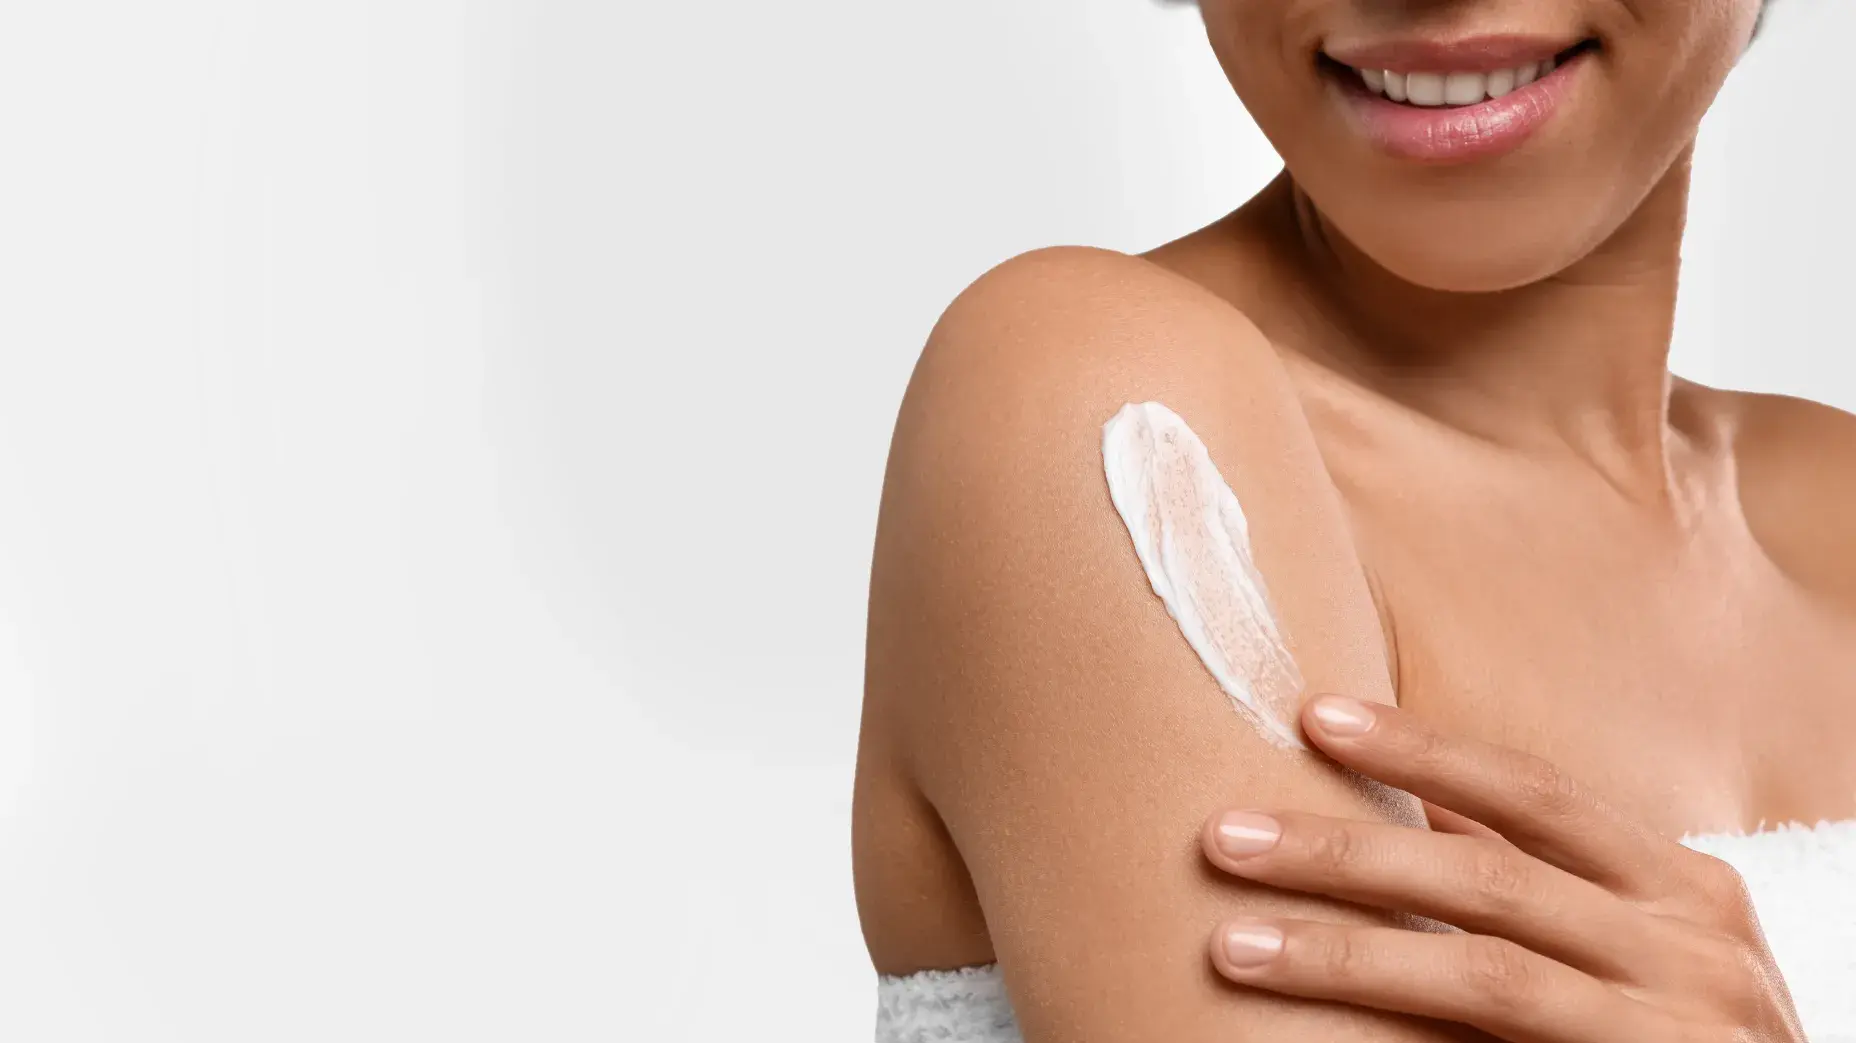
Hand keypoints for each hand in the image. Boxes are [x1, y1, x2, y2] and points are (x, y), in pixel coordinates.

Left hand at [1197, 694, 1804, 1042]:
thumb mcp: (1644, 949)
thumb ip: (1547, 886)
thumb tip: (1429, 816)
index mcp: (1683, 889)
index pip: (1532, 794)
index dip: (1421, 751)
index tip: (1313, 715)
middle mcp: (1691, 946)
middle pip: (1486, 875)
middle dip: (1343, 851)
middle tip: (1224, 836)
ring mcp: (1676, 1030)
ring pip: (1481, 971)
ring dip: (1342, 955)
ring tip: (1234, 946)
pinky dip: (1403, 1038)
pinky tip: (1317, 1036)